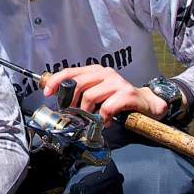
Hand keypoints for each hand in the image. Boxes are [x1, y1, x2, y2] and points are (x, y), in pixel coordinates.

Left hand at [42, 65, 169, 125]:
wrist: (146, 104)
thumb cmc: (119, 99)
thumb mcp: (98, 92)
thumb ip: (82, 92)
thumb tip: (61, 98)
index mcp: (96, 71)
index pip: (71, 71)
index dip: (56, 81)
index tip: (47, 92)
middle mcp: (106, 73)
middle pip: (78, 84)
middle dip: (71, 101)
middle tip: (73, 112)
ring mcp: (117, 83)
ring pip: (90, 97)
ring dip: (88, 112)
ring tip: (94, 118)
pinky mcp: (127, 94)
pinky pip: (106, 107)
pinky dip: (103, 118)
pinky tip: (107, 121)